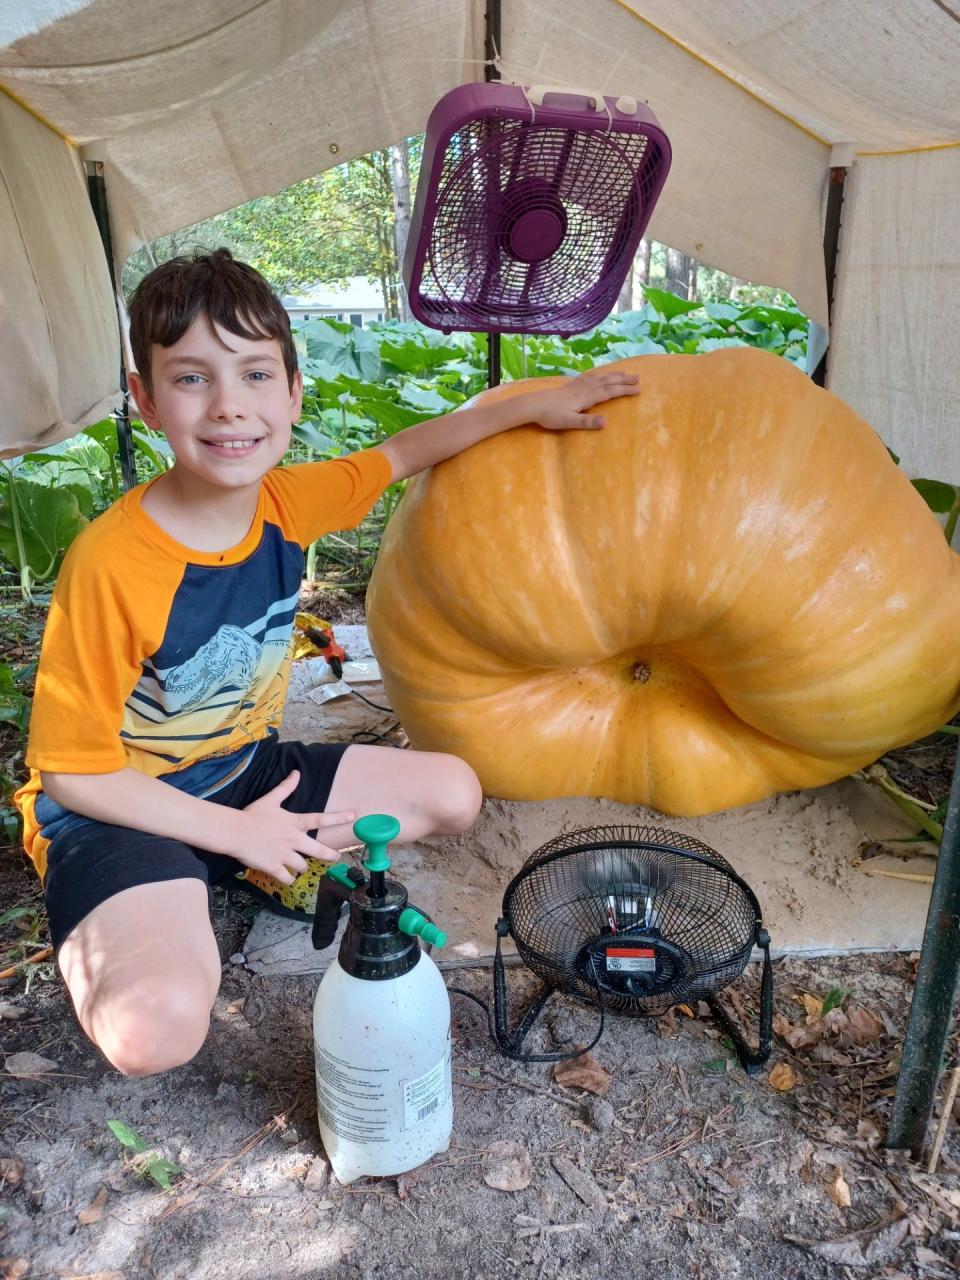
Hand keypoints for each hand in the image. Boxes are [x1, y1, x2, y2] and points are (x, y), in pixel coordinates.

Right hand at [233, 770, 353, 883]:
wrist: (235, 832)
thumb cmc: (252, 815)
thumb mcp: (270, 799)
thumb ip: (285, 787)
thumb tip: (296, 773)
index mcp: (294, 823)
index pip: (320, 819)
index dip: (338, 817)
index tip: (353, 816)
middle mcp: (294, 840)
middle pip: (318, 850)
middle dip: (330, 855)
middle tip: (336, 857)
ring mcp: (285, 855)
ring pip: (302, 866)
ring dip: (301, 867)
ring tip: (298, 865)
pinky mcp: (274, 867)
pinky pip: (287, 878)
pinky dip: (288, 878)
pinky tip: (287, 877)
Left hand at [527, 368, 640, 431]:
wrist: (532, 405)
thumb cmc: (550, 416)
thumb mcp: (569, 422)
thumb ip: (587, 423)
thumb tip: (605, 423)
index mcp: (586, 397)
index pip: (610, 392)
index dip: (625, 390)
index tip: (638, 389)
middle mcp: (584, 388)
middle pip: (607, 382)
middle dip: (623, 380)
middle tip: (638, 378)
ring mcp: (577, 385)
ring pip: (599, 378)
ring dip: (612, 375)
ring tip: (624, 373)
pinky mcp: (570, 385)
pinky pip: (588, 376)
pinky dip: (597, 374)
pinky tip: (598, 374)